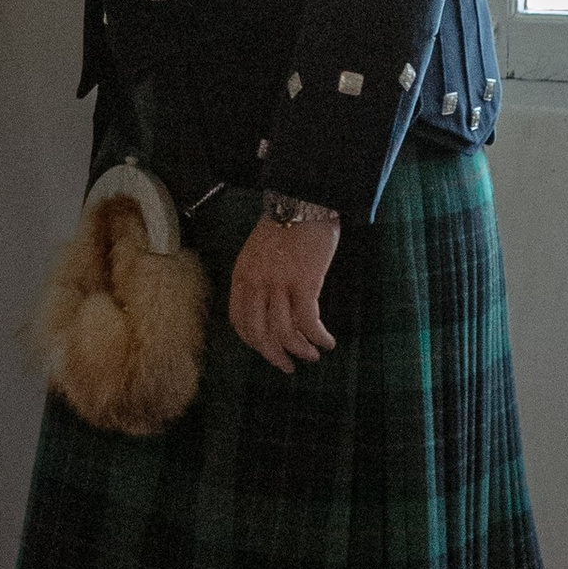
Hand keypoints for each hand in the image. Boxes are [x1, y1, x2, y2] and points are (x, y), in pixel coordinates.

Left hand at [229, 213, 339, 370]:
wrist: (304, 202)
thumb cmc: (285, 227)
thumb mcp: (257, 254)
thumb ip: (256, 279)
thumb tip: (267, 308)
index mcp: (242, 277)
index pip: (240, 321)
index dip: (254, 342)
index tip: (268, 350)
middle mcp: (256, 284)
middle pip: (260, 334)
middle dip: (274, 355)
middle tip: (288, 366)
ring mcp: (279, 285)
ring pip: (285, 332)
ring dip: (300, 350)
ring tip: (313, 355)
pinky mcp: (304, 283)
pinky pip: (309, 321)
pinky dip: (318, 337)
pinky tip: (327, 342)